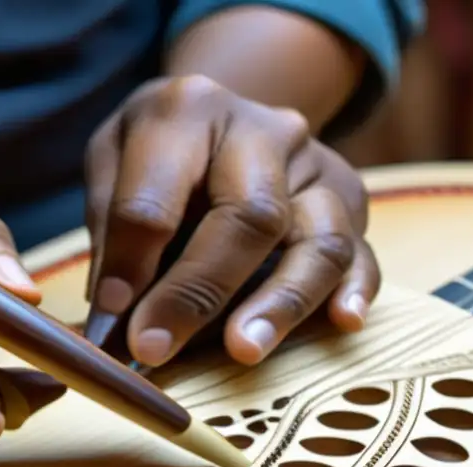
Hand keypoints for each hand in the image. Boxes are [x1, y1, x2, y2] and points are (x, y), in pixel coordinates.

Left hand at [83, 75, 378, 366]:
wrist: (221, 119)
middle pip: (248, 216)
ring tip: (244, 350)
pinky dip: (355, 289)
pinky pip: (361, 251)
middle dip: (199, 291)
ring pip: (318, 239)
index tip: (112, 320)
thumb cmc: (155, 158)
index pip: (154, 199)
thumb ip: (112, 239)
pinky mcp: (348, 200)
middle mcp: (262, 130)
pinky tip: (343, 320)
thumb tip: (115, 324)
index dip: (130, 266)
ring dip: (281, 302)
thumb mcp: (111, 170)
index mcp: (186, 111)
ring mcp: (313, 165)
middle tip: (157, 348)